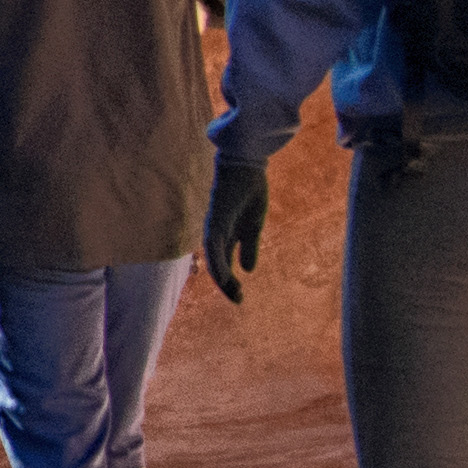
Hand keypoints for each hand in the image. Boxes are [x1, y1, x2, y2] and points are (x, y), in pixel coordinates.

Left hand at [199, 142, 270, 303]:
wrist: (247, 166)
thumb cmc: (249, 192)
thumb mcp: (254, 226)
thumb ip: (249, 247)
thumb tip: (249, 270)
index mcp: (226, 235)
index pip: (224, 263)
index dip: (230, 281)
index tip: (240, 297)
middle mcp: (216, 233)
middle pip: (216, 265)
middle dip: (226, 285)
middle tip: (238, 300)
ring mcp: (213, 226)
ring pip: (213, 258)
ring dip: (222, 277)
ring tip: (233, 292)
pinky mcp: (216, 218)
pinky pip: (214, 243)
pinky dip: (218, 260)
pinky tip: (223, 274)